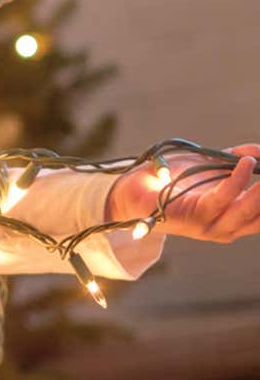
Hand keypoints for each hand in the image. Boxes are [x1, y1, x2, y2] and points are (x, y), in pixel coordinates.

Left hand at [106, 144, 259, 242]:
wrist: (131, 190)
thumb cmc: (170, 181)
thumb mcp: (209, 168)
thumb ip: (234, 161)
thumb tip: (259, 151)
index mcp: (233, 218)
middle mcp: (225, 227)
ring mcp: (209, 226)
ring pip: (244, 212)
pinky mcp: (191, 218)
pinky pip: (220, 199)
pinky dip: (235, 182)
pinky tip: (246, 164)